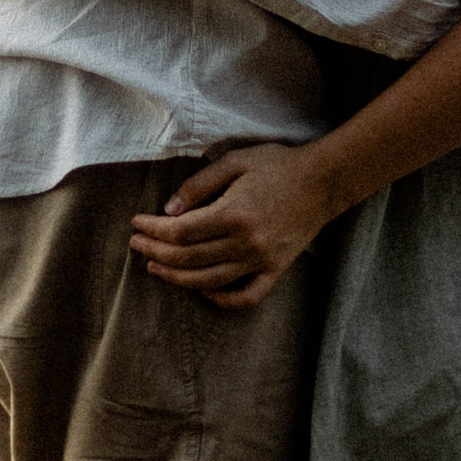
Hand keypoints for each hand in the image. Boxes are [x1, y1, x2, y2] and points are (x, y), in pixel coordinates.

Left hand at [129, 145, 332, 311]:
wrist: (324, 181)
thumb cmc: (278, 166)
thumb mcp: (234, 161)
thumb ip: (199, 185)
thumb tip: (169, 209)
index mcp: (233, 214)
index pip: (181, 231)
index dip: (153, 230)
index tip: (137, 223)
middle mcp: (245, 243)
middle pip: (188, 258)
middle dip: (156, 252)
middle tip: (136, 244)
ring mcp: (261, 260)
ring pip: (209, 281)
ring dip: (176, 278)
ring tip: (155, 267)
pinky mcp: (275, 269)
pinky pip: (246, 296)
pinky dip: (222, 299)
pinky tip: (203, 289)